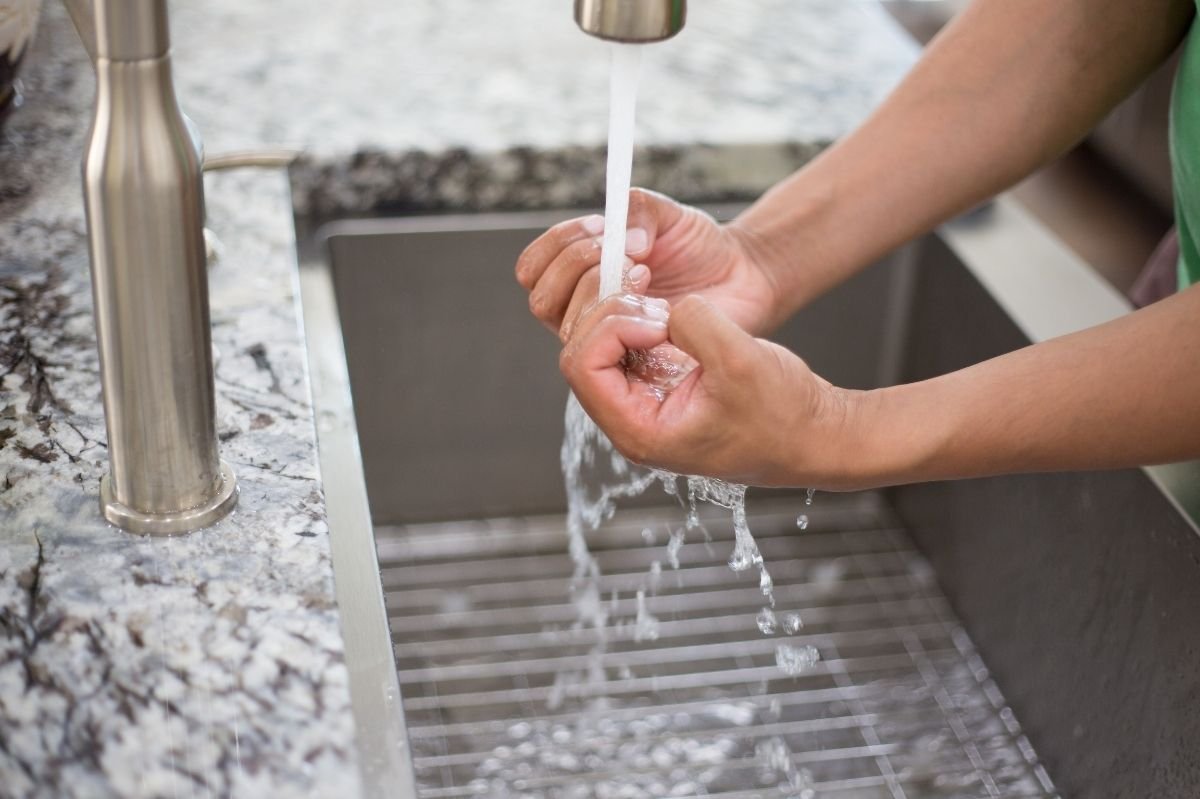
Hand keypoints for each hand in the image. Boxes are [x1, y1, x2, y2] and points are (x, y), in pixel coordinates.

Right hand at [516, 189, 781, 341]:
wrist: (743, 278)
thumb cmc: (700, 247)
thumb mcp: (668, 214)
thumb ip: (637, 209)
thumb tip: (621, 238)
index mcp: (578, 272)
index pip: (533, 267)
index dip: (557, 244)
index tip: (601, 226)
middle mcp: (582, 309)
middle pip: (542, 298)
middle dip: (577, 267)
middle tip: (627, 252)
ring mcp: (604, 339)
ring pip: (565, 326)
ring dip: (600, 292)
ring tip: (646, 274)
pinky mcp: (631, 363)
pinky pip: (603, 353)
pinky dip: (624, 322)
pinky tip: (659, 306)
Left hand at [559, 292, 859, 488]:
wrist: (814, 433)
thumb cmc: (783, 417)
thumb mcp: (741, 362)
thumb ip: (694, 324)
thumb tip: (667, 305)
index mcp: (639, 431)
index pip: (582, 366)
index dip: (611, 326)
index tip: (658, 320)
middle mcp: (631, 419)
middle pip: (582, 350)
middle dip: (614, 314)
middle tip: (661, 305)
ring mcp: (643, 401)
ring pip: (599, 343)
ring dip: (625, 313)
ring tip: (668, 309)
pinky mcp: (658, 384)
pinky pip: (625, 343)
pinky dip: (640, 318)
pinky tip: (671, 313)